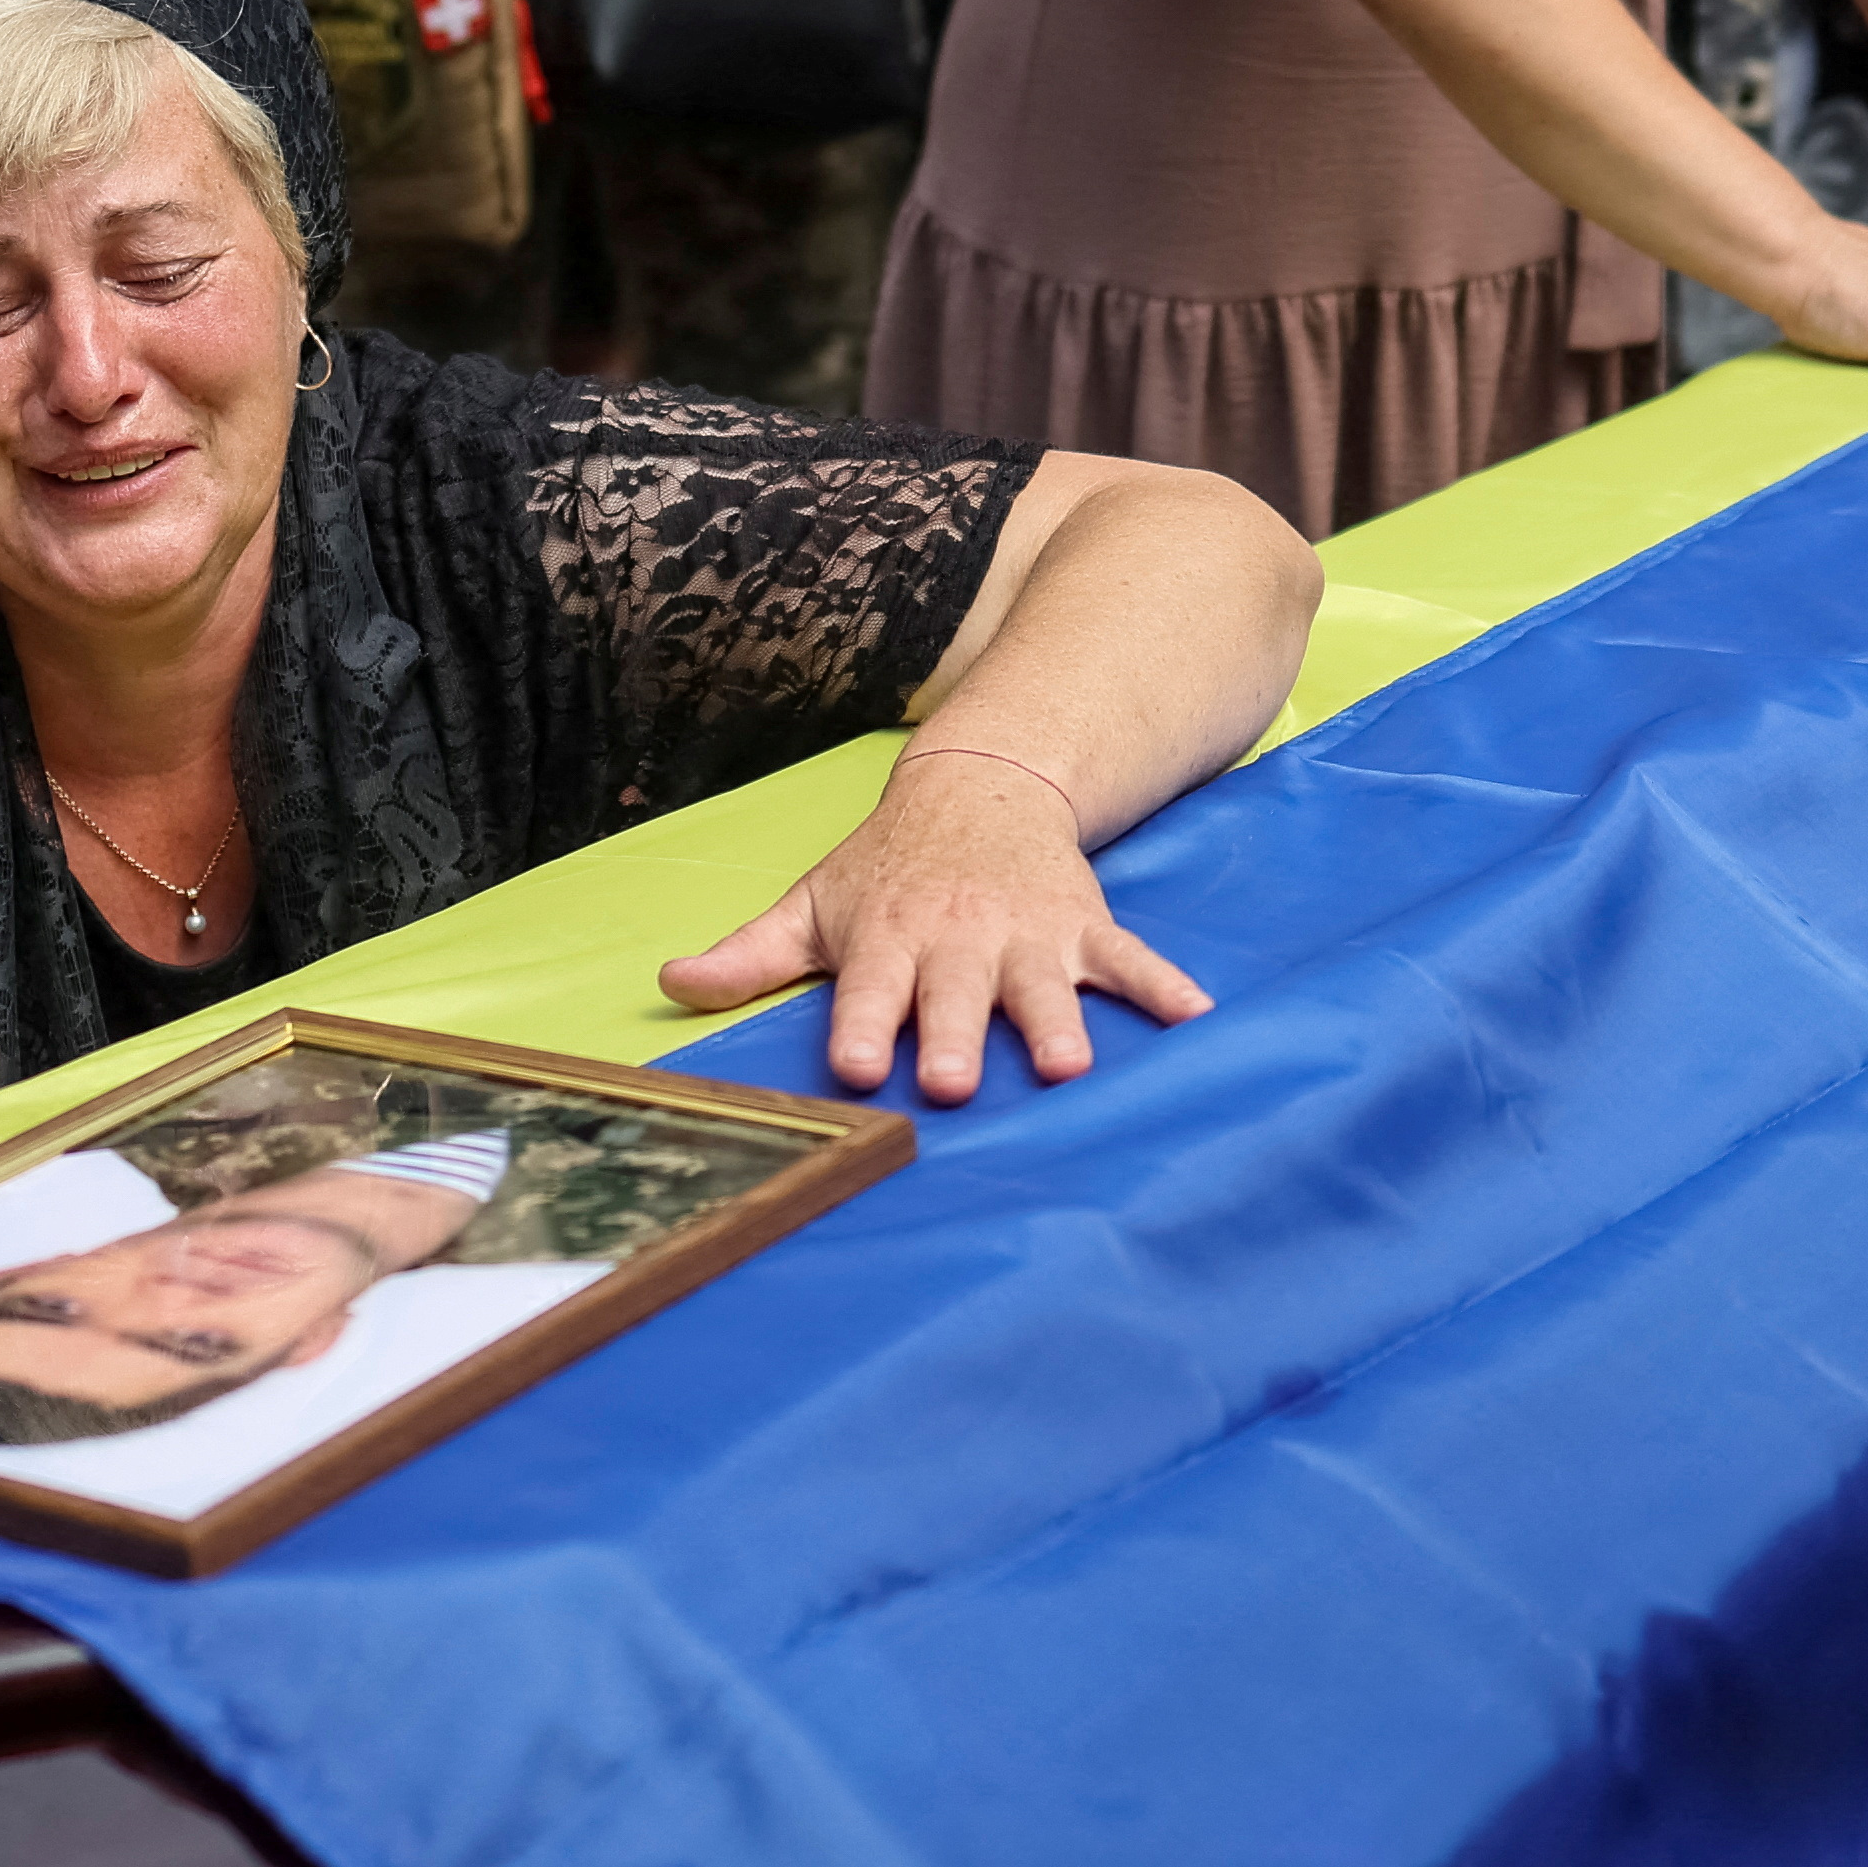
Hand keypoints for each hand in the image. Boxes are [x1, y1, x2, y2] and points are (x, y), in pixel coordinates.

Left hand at [655, 752, 1209, 1104]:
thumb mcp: (815, 904)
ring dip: (1056, 1021)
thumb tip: (670, 983)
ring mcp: (1026, 933)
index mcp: (887, 938)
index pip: (868, 991)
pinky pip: (1128, 958)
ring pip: (1042, 983)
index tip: (859, 1068)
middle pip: (955, 994)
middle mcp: (956, 939)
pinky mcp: (1083, 925)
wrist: (980, 784)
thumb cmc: (887, 865)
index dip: (863, 1027)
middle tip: (957, 1082)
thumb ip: (750, 955)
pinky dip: (1164, 986)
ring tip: (1070, 1066)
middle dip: (957, 1034)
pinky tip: (1197, 1017)